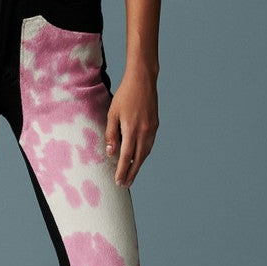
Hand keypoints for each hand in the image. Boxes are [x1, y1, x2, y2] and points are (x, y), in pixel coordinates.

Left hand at [104, 65, 159, 187]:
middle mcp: (144, 132)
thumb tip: (111, 153)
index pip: (126, 157)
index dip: (122, 171)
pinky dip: (143, 154)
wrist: (143, 80)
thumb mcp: (112, 113)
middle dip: (131, 173)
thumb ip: (111, 134)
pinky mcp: (155, 125)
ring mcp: (152, 129)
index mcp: (132, 130)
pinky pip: (149, 145)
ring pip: (145, 153)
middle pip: (138, 159)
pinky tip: (138, 158)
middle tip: (125, 185)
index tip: (118, 181)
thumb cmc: (125, 95)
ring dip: (138, 165)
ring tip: (131, 175)